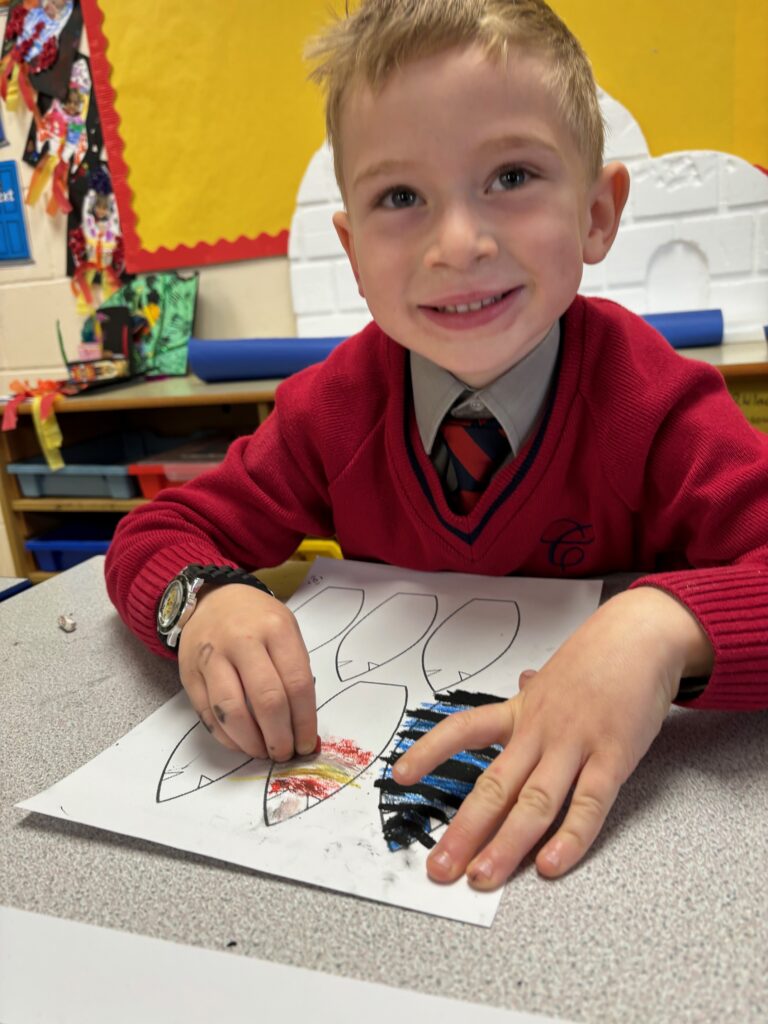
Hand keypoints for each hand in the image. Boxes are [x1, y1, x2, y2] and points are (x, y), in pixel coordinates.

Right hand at [178, 584, 316, 760]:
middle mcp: (243, 641)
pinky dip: (226, 737)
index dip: (304, 722)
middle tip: (285, 753)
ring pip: (231, 711)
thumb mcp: (286, 630)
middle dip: (279, 737)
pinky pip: (208, 714)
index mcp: (276, 629)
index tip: (306, 743)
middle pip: (266, 700)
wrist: (211, 599)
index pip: (297, 684)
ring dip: (251, 742)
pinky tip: (240, 743)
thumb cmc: (258, 620)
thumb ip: (294, 671)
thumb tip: (302, 726)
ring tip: (263, 752)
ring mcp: (212, 657)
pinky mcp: (190, 673)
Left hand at [393, 587, 712, 888]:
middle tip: (440, 868)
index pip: (463, 730)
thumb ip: (535, 691)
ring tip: (482, 878)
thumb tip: (521, 681)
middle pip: (494, 785)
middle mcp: (539, 730)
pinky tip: (550, 865)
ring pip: (534, 803)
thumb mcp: (555, 673)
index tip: (400, 777)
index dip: (429, 752)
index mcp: (520, 710)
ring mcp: (575, 744)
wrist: (642, 635)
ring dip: (506, 845)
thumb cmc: (598, 658)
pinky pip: (588, 804)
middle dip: (464, 831)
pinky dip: (570, 838)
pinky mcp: (614, 757)